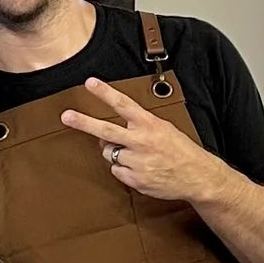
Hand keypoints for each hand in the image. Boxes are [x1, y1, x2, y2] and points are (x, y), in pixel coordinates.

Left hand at [61, 81, 208, 204]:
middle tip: (66, 116)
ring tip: (135, 154)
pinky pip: (116, 170)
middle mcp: (141, 142)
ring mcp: (137, 162)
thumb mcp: (163, 129)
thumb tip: (109, 132)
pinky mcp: (135, 179)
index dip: (105, 92)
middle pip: (106, 130)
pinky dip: (123, 169)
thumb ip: (138, 127)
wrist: (197, 176)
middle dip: (84, 122)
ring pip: (109, 153)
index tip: (90, 83)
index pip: (123, 104)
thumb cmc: (180, 150)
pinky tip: (140, 168)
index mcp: (149, 125)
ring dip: (115, 152)